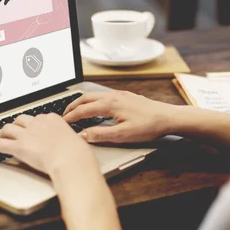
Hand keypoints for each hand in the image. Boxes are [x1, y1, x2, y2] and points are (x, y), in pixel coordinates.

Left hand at [0, 114, 98, 176]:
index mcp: (52, 119)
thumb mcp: (75, 141)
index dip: (32, 124)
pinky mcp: (18, 146)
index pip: (38, 118)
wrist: (71, 160)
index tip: (30, 128)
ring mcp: (27, 134)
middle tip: (12, 131)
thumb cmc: (77, 154)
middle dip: (16, 125)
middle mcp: (37, 123)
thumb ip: (68, 140)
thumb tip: (71, 144)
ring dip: (1, 132)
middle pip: (21, 120)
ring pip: (8, 128)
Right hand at [63, 90, 178, 142]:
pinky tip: (95, 108)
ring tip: (75, 111)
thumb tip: (83, 135)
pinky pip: (102, 96)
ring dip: (82, 102)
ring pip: (94, 95)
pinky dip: (92, 101)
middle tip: (63, 115)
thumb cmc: (148, 126)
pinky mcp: (125, 96)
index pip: (83, 110)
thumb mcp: (123, 135)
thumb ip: (100, 134)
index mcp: (110, 104)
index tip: (62, 123)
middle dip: (72, 106)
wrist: (168, 117)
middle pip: (85, 98)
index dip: (71, 117)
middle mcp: (113, 96)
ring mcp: (119, 94)